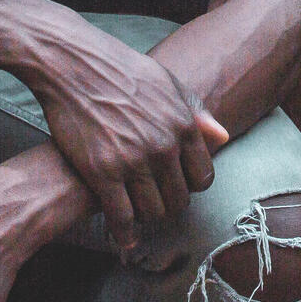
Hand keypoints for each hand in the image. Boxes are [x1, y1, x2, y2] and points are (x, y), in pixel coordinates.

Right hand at [35, 24, 228, 249]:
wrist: (77, 65)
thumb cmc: (123, 71)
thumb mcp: (168, 83)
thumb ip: (196, 113)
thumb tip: (223, 137)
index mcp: (183, 125)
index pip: (203, 177)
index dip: (191, 186)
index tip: (178, 186)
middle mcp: (164, 146)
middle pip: (179, 200)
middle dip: (169, 204)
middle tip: (157, 201)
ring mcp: (133, 161)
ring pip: (153, 212)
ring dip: (147, 217)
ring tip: (139, 211)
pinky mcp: (102, 173)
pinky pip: (121, 218)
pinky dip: (124, 233)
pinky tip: (124, 236)